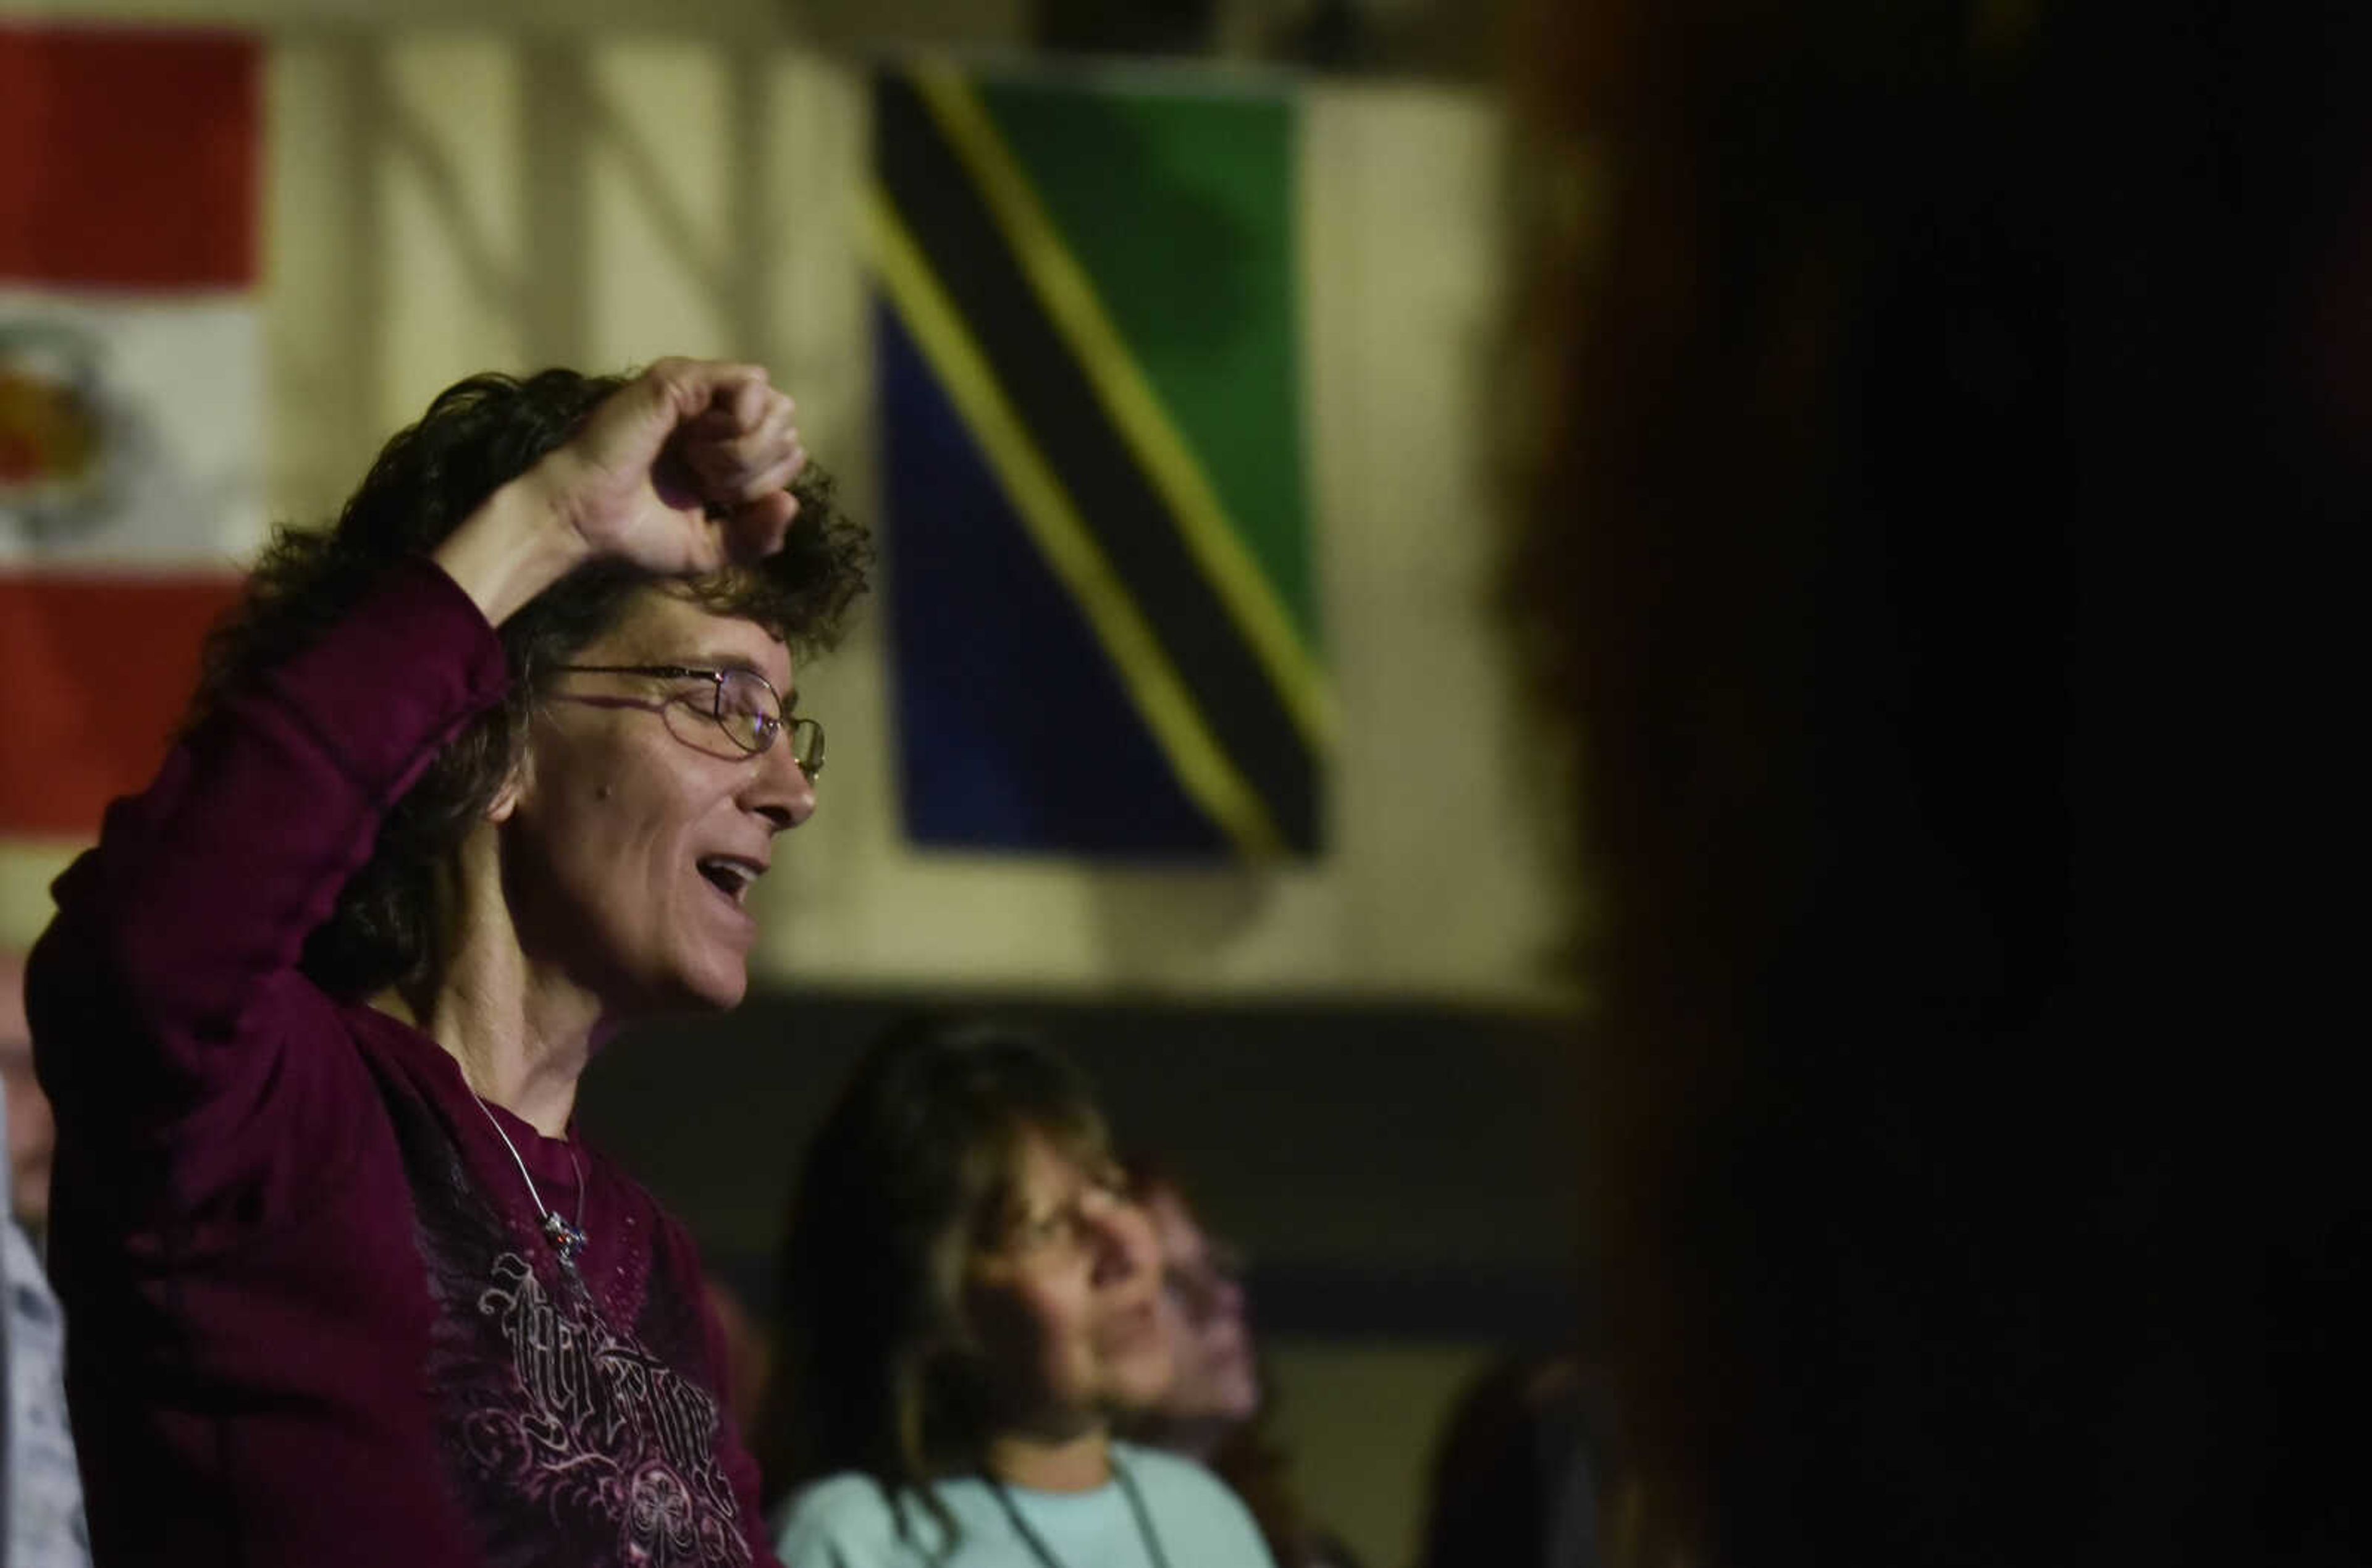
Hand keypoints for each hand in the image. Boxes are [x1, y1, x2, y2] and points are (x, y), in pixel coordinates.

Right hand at [537, 357, 806, 574]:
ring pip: (773, 403)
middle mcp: (713, 413)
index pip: (788, 446)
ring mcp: (697, 392)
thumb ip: (758, 534)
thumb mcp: (711, 548)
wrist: (584, 522)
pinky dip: (739, 426)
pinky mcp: (680, 379)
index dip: (769, 482)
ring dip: (748, 449)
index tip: (721, 502)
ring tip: (700, 466)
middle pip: (786, 421)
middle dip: (760, 467)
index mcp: (723, 446)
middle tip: (711, 486)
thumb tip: (792, 502)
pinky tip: (698, 446)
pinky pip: (750, 386)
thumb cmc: (635, 535)